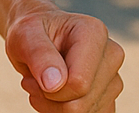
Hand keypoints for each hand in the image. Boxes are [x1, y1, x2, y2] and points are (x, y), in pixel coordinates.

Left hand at [6, 6, 123, 112]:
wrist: (36, 40)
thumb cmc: (30, 34)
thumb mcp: (24, 35)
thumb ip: (39, 55)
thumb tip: (55, 84)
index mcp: (94, 32)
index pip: (78, 83)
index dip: (49, 89)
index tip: (32, 75)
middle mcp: (111, 55)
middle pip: (81, 104)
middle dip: (50, 99)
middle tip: (33, 81)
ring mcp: (114, 78)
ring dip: (55, 108)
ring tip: (43, 85)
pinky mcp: (109, 97)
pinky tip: (55, 96)